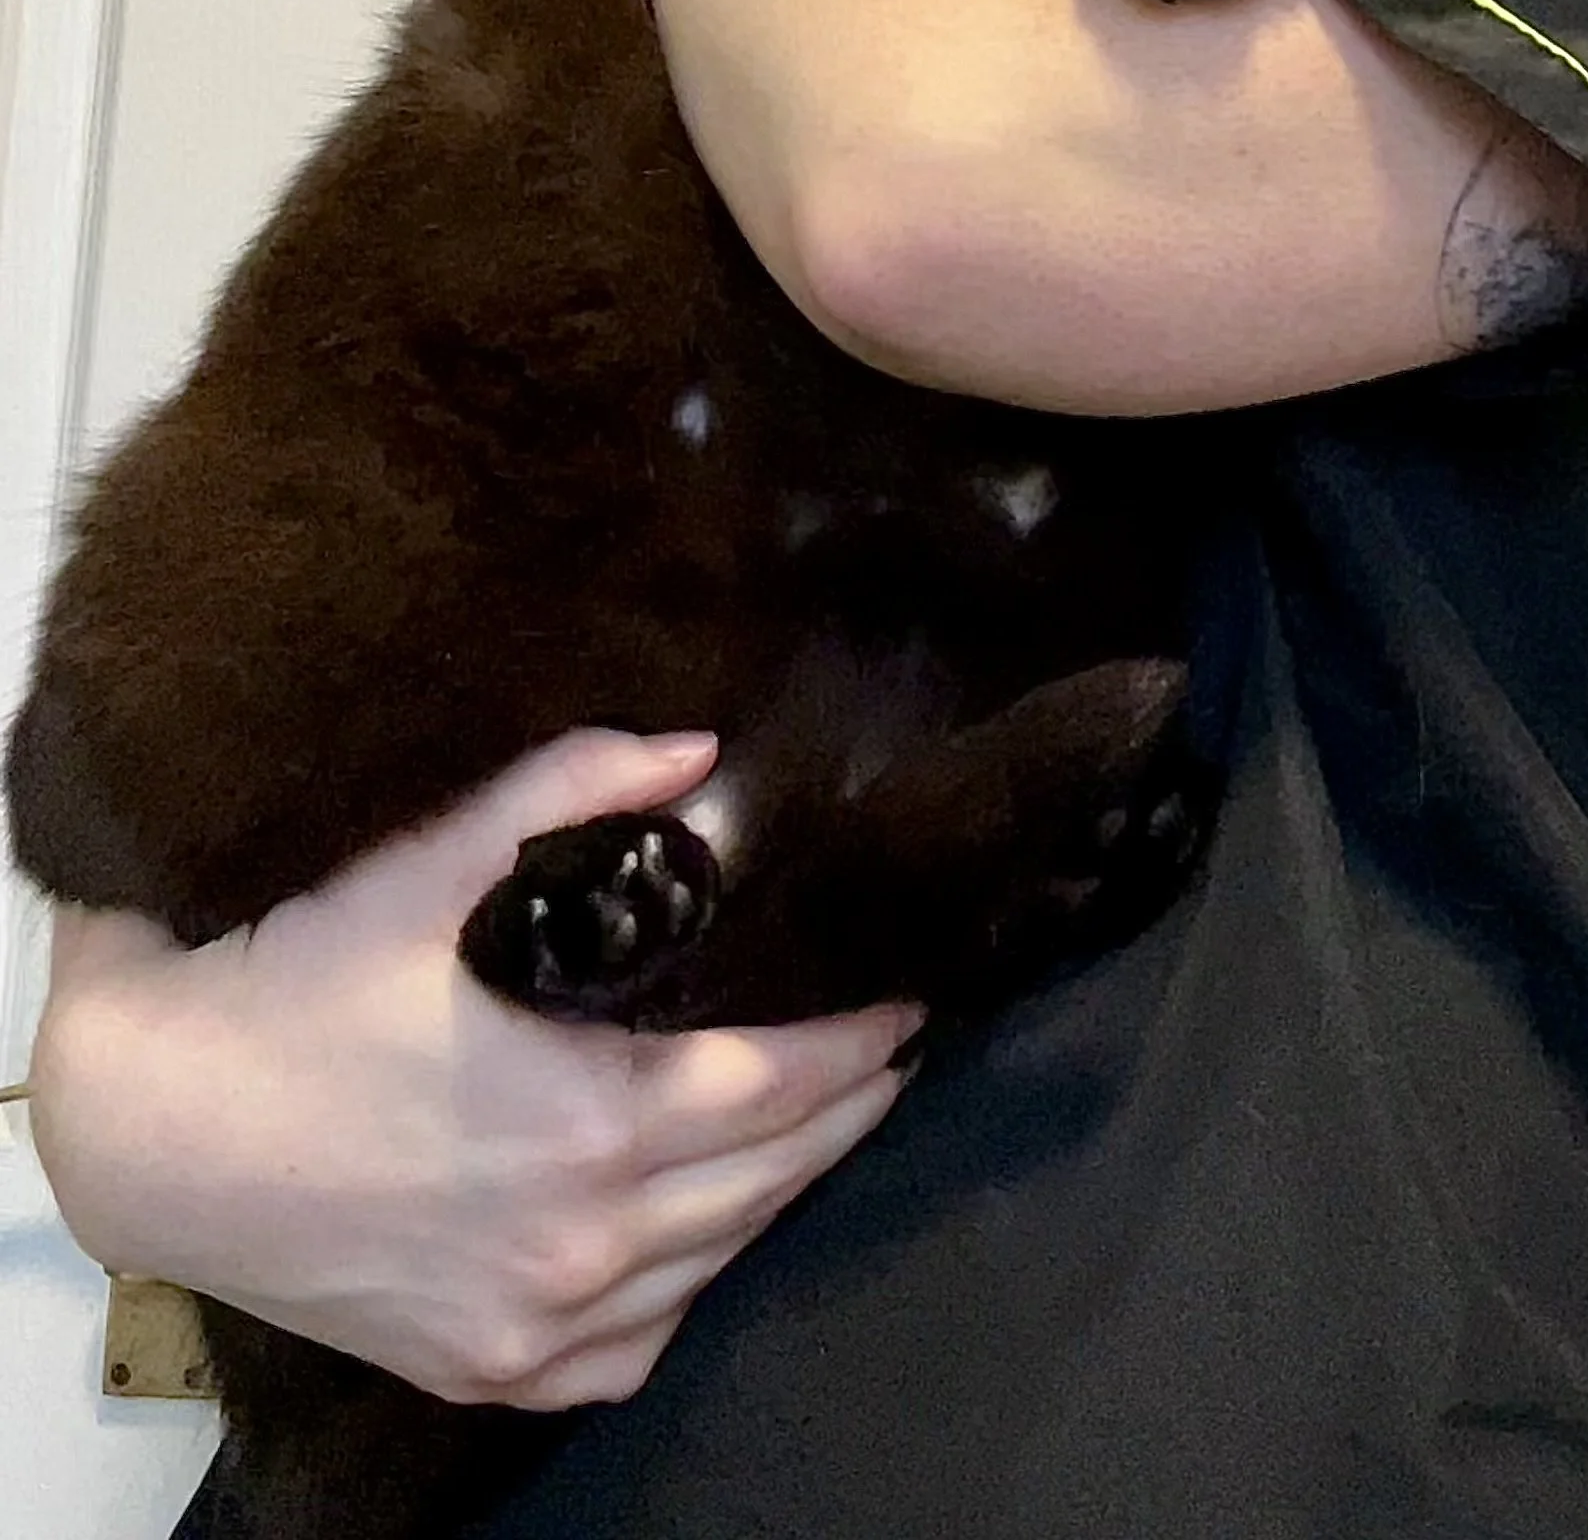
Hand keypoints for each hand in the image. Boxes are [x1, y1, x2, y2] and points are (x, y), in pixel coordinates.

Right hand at [29, 729, 919, 1409]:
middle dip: (845, 1110)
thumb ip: (571, 792)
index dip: (860, 1044)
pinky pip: (627, 1352)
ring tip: (818, 1127)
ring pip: (712, 1266)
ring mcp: (530, 1322)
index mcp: (592, 1121)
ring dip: (778, 1195)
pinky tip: (702, 1240)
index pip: (783, 1087)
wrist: (150, 1127)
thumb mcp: (431, 866)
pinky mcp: (479, 1369)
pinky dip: (682, 1294)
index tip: (909, 1004)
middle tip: (891, 1056)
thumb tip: (697, 746)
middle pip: (770, 1178)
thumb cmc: (291, 988)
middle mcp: (580, 1241)